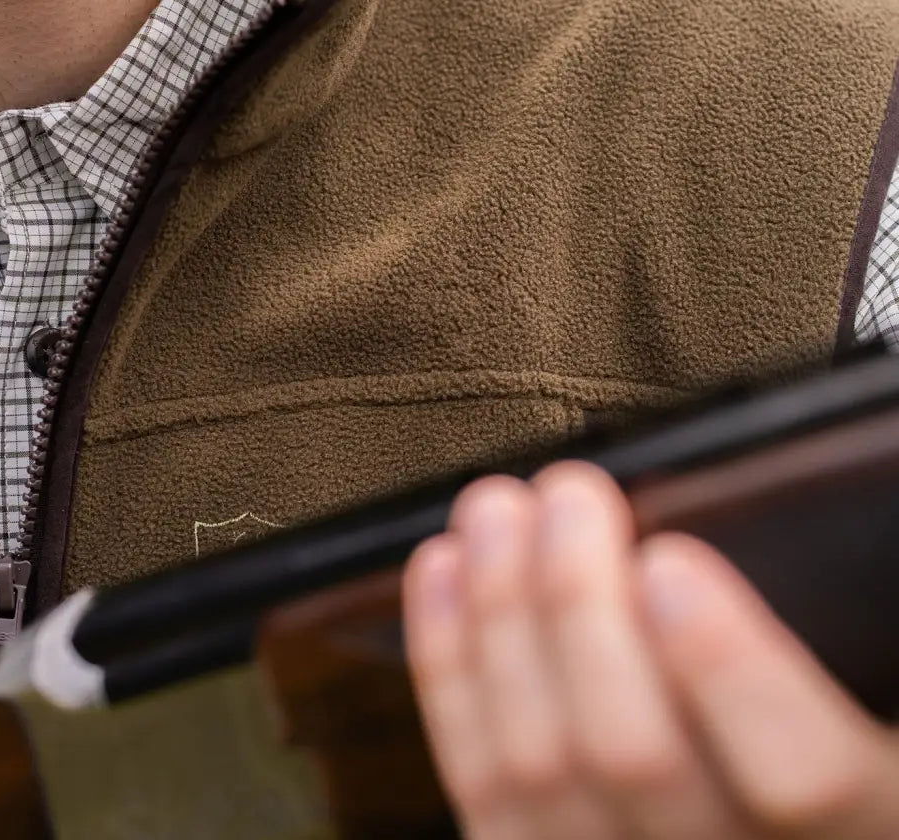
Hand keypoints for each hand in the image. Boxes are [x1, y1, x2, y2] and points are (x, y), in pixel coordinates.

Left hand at [402, 462, 898, 838]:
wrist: (716, 830)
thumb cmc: (795, 734)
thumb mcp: (864, 691)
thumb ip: (811, 640)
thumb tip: (697, 538)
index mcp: (857, 824)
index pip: (803, 776)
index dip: (730, 670)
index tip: (672, 560)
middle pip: (631, 753)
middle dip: (578, 603)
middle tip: (569, 491)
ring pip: (532, 761)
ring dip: (499, 612)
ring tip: (494, 506)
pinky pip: (473, 774)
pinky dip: (448, 661)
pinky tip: (441, 568)